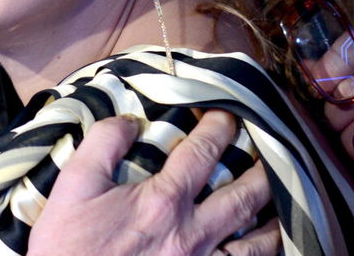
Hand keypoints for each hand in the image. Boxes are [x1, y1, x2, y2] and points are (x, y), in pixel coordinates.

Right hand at [28, 110, 279, 255]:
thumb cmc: (70, 246)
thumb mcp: (73, 186)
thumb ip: (103, 144)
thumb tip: (129, 120)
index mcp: (164, 201)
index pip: (204, 152)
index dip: (220, 126)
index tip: (228, 112)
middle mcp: (192, 233)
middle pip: (245, 194)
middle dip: (264, 166)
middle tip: (274, 146)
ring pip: (257, 242)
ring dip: (275, 216)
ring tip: (284, 197)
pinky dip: (265, 255)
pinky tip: (270, 246)